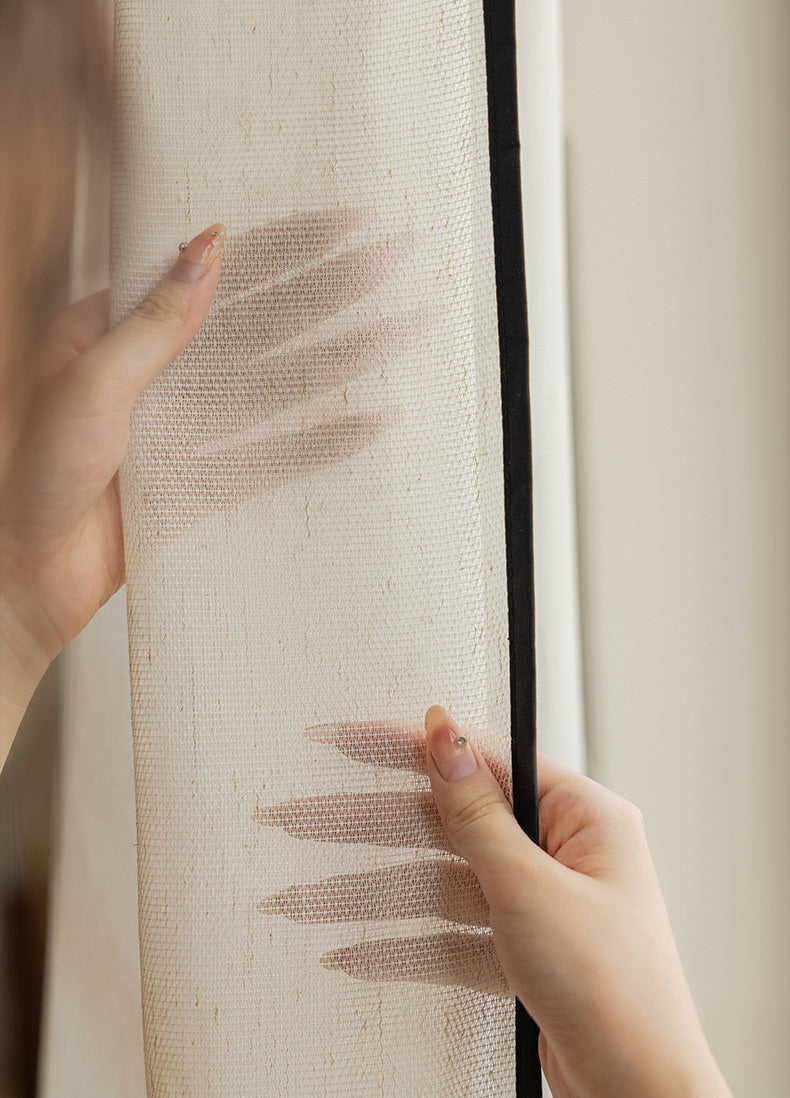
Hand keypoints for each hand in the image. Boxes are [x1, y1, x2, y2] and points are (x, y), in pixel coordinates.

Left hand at [0, 210, 414, 763]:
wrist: (22, 575)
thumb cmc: (27, 475)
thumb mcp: (90, 383)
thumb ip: (154, 324)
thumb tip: (207, 254)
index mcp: (108, 334)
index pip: (203, 275)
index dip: (269, 250)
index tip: (329, 228)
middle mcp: (147, 376)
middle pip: (247, 326)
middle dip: (316, 299)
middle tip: (378, 272)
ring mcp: (175, 429)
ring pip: (264, 387)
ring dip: (326, 364)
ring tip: (385, 340)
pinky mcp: (193, 481)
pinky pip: (263, 455)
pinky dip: (310, 441)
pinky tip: (355, 424)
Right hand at [257, 710, 732, 1097]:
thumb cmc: (617, 991)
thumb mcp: (530, 886)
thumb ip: (476, 810)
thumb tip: (445, 732)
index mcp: (582, 815)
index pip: (481, 760)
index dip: (407, 748)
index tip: (346, 741)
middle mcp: (561, 852)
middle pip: (448, 824)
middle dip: (371, 828)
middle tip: (302, 819)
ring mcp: (540, 904)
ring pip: (440, 884)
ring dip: (372, 894)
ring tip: (301, 898)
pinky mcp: (523, 952)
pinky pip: (451, 937)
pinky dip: (404, 945)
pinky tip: (349, 950)